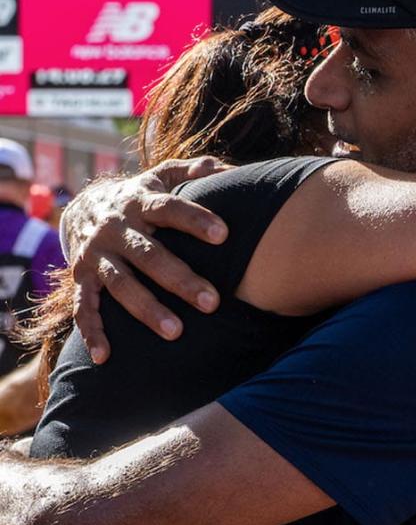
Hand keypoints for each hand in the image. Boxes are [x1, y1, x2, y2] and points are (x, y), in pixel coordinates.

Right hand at [68, 157, 230, 362]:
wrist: (80, 207)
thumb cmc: (139, 196)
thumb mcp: (160, 177)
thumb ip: (191, 170)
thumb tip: (223, 167)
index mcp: (140, 201)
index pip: (169, 208)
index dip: (195, 219)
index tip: (224, 235)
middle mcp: (116, 228)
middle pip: (150, 255)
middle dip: (180, 280)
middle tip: (213, 303)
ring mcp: (97, 255)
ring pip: (121, 284)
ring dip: (147, 309)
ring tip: (176, 333)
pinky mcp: (81, 278)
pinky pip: (84, 308)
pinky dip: (92, 332)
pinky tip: (105, 357)